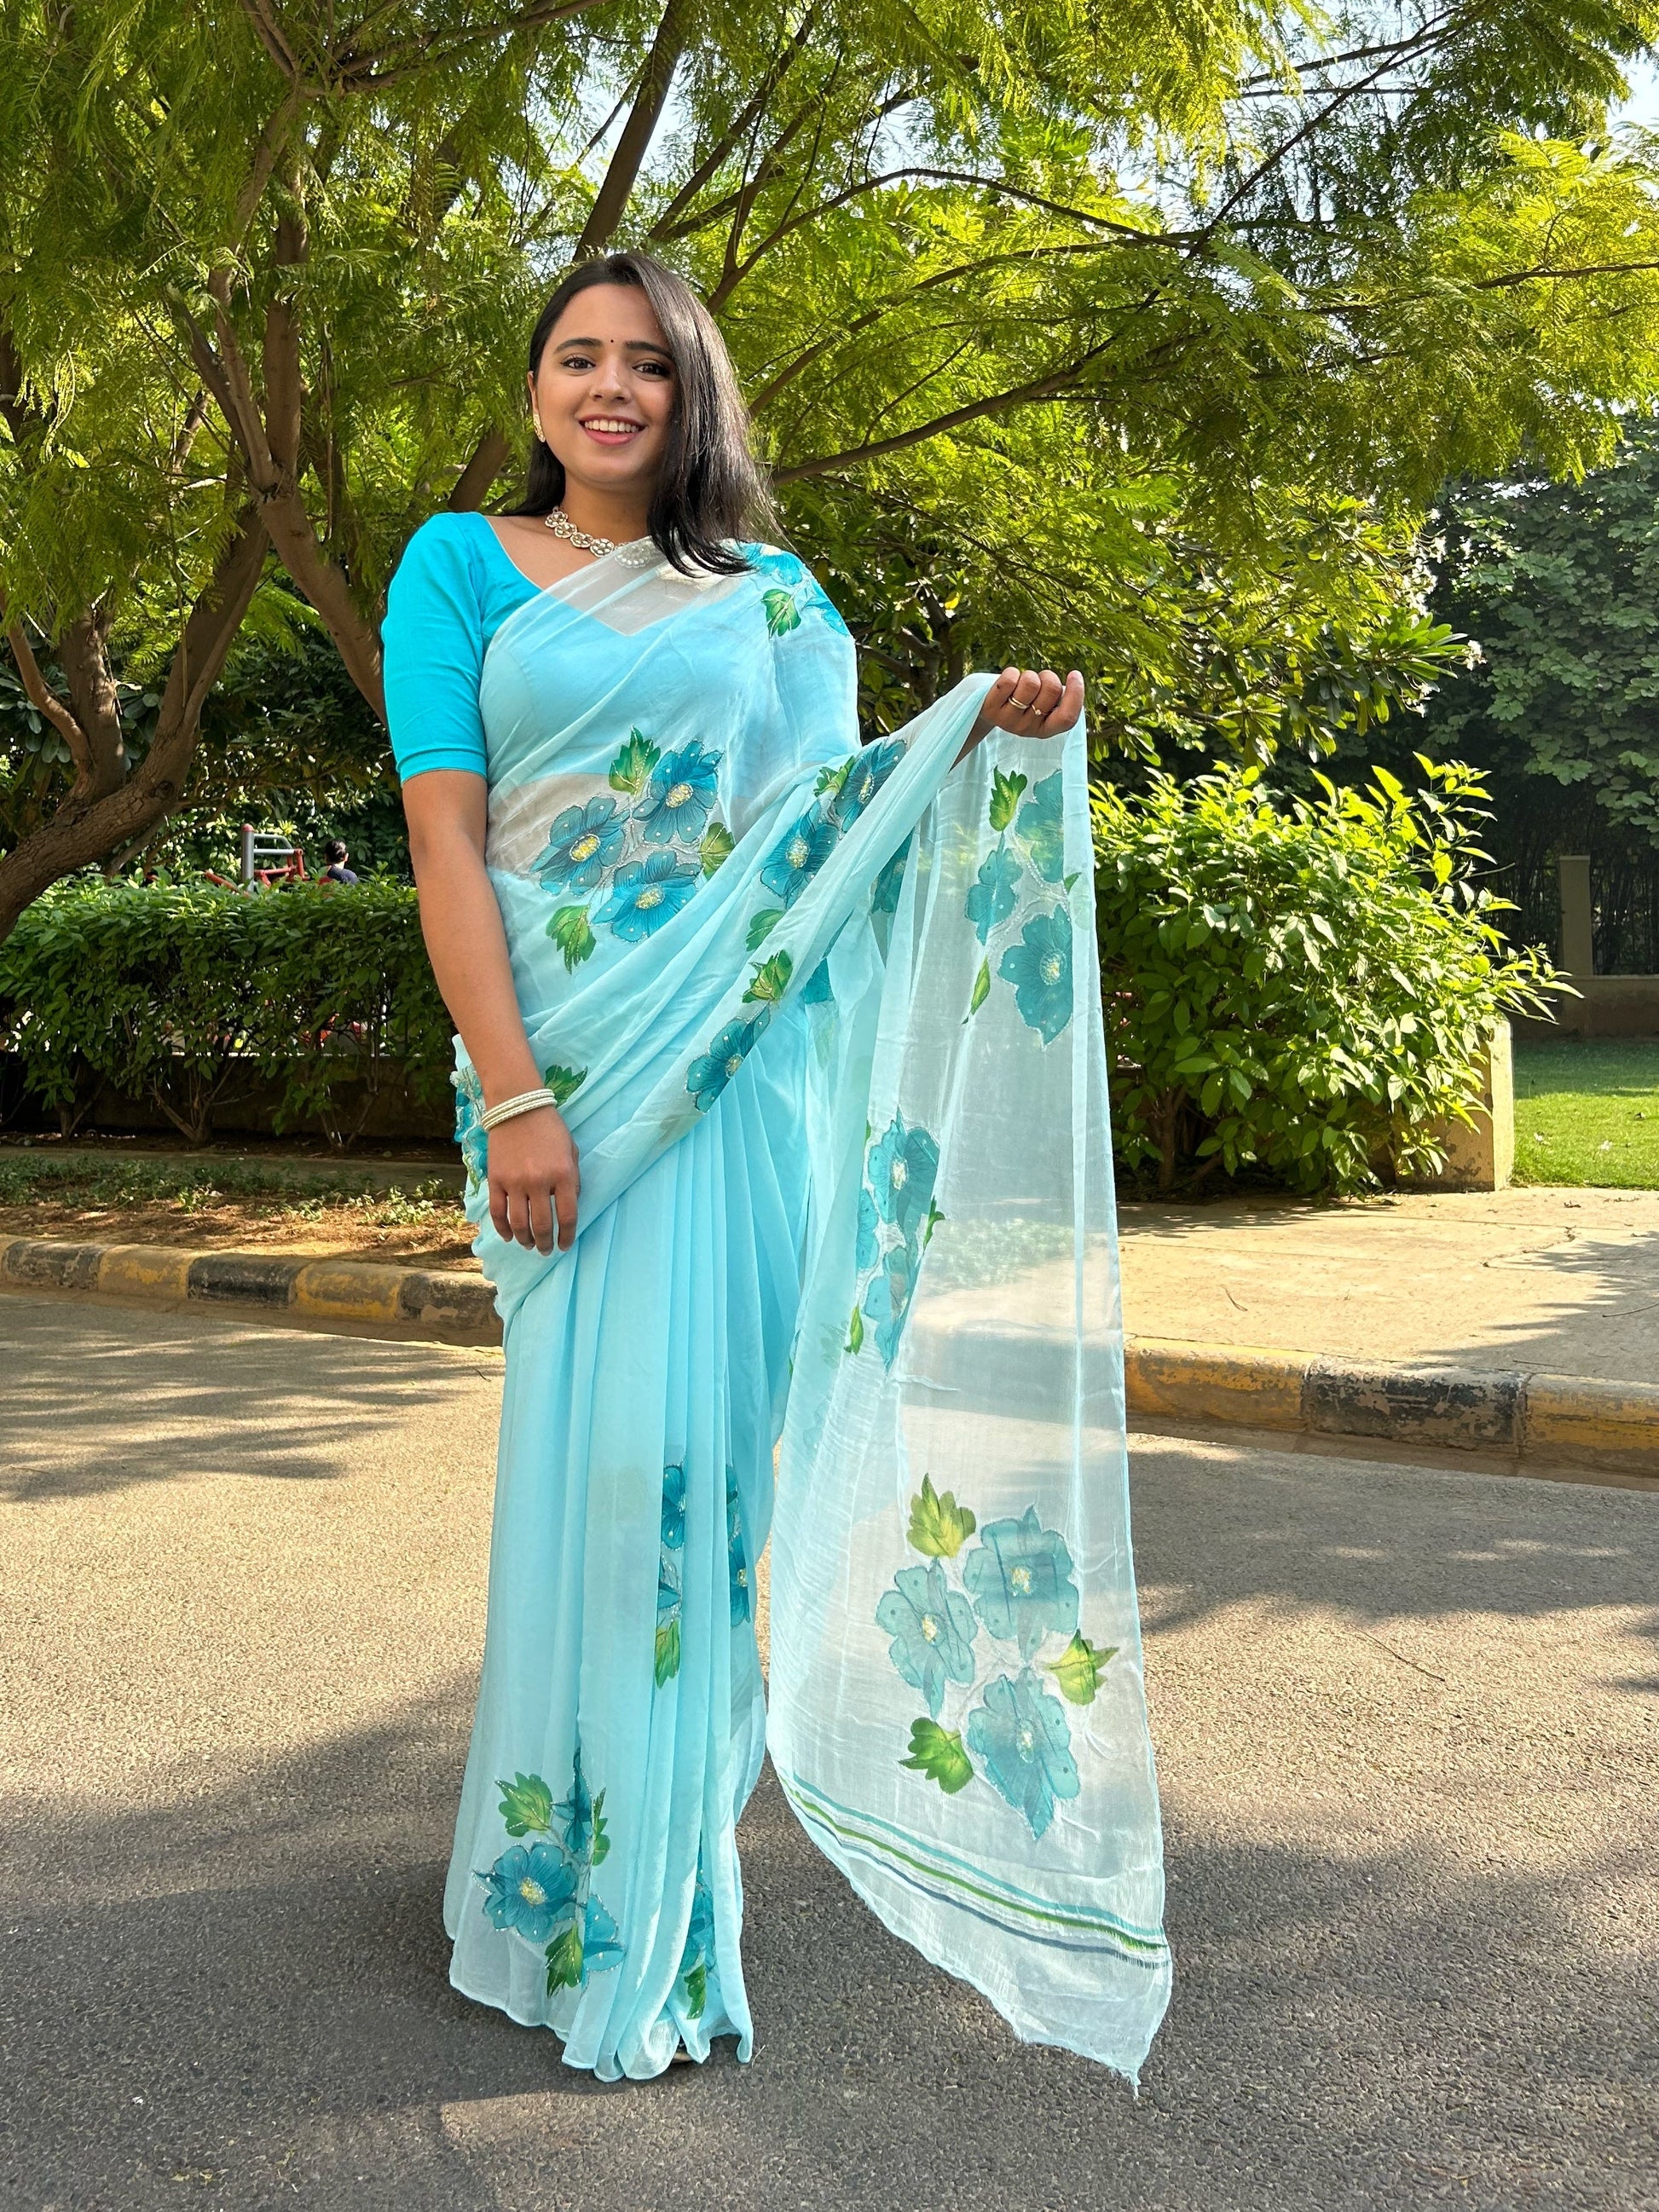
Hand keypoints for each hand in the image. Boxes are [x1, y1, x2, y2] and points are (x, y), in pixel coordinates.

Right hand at [486, 1104, 580, 1253]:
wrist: (517, 1106)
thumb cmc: (549, 1128)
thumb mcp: (571, 1152)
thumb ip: (572, 1180)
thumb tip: (567, 1207)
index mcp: (563, 1175)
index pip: (568, 1216)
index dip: (567, 1236)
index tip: (565, 1245)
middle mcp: (539, 1182)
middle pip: (542, 1225)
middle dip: (545, 1243)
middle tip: (545, 1251)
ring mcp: (515, 1182)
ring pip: (519, 1223)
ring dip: (525, 1240)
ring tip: (529, 1245)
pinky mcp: (496, 1179)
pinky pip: (498, 1212)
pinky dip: (503, 1229)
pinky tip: (509, 1236)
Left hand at [964, 667, 1084, 753]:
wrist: (989, 708)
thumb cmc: (1024, 701)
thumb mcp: (1043, 705)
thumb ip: (1058, 699)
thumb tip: (1074, 680)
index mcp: (1046, 730)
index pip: (1068, 718)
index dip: (1076, 694)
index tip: (1074, 674)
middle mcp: (1028, 729)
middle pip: (1051, 690)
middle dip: (1047, 677)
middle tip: (1037, 683)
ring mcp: (1008, 721)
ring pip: (1030, 682)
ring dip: (1028, 675)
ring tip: (1020, 684)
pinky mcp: (991, 708)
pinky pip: (1010, 679)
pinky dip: (1011, 672)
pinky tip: (1007, 683)